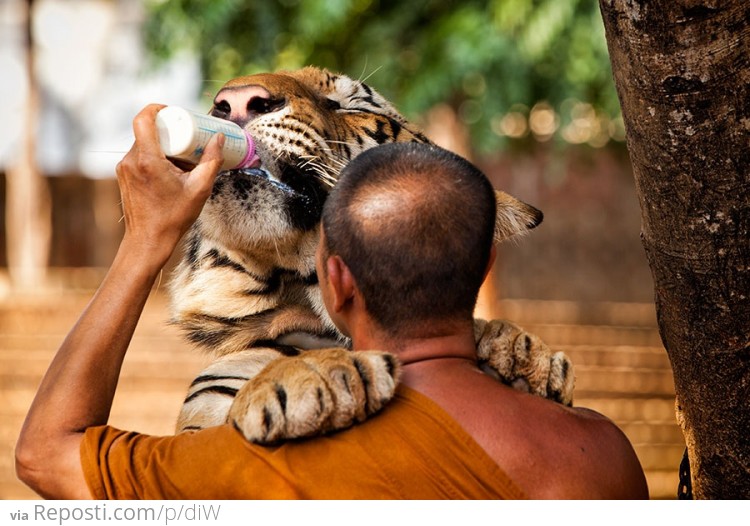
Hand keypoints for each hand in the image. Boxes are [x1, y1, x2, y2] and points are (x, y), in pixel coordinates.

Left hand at [115, 104, 224, 265]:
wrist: (148, 241)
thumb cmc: (173, 218)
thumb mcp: (200, 189)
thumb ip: (212, 161)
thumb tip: (218, 138)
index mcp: (147, 160)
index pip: (143, 118)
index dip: (157, 108)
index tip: (174, 112)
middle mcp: (131, 160)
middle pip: (147, 131)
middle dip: (168, 130)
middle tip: (188, 137)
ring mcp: (124, 168)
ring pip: (143, 144)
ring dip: (163, 146)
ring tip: (183, 158)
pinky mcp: (124, 176)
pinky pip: (139, 156)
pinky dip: (155, 157)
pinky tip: (171, 171)